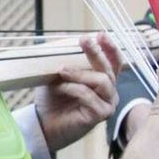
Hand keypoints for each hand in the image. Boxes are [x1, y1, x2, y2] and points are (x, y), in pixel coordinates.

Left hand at [35, 33, 124, 153]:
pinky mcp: (101, 115)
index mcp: (104, 81)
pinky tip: (60, 87)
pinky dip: (73, 88)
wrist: (44, 124)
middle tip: (84, 40)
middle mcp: (110, 92)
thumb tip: (66, 40)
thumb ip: (66, 58)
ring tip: (62, 70)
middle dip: (96, 52)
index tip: (101, 34)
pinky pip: (90, 96)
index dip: (110, 48)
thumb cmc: (53, 99)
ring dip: (80, 73)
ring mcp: (108, 104)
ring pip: (102, 81)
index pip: (114, 62)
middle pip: (109, 68)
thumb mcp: (58, 74)